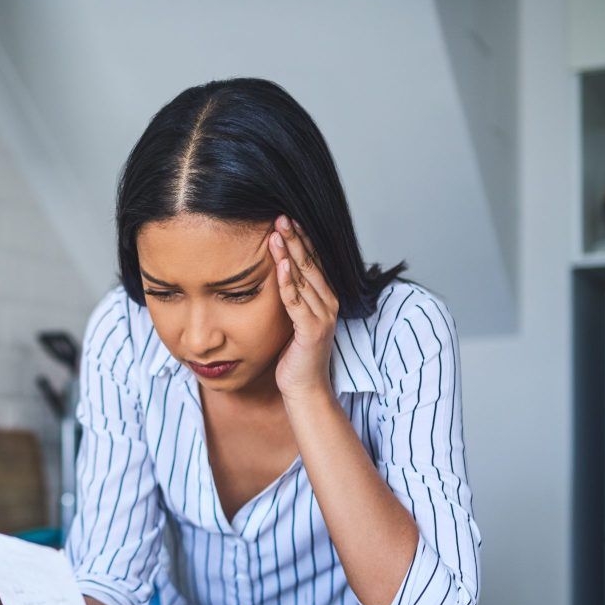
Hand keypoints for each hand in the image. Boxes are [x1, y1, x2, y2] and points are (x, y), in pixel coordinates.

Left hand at [267, 214, 338, 401]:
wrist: (305, 389)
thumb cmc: (295, 356)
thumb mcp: (292, 321)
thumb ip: (291, 299)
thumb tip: (276, 274)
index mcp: (325, 298)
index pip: (312, 262)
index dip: (300, 240)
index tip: (285, 219)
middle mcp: (328, 303)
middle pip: (310, 263)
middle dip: (294, 238)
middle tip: (279, 215)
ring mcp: (323, 316)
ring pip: (304, 278)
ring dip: (290, 253)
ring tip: (277, 232)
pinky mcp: (312, 330)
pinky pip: (297, 301)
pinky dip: (288, 282)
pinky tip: (281, 264)